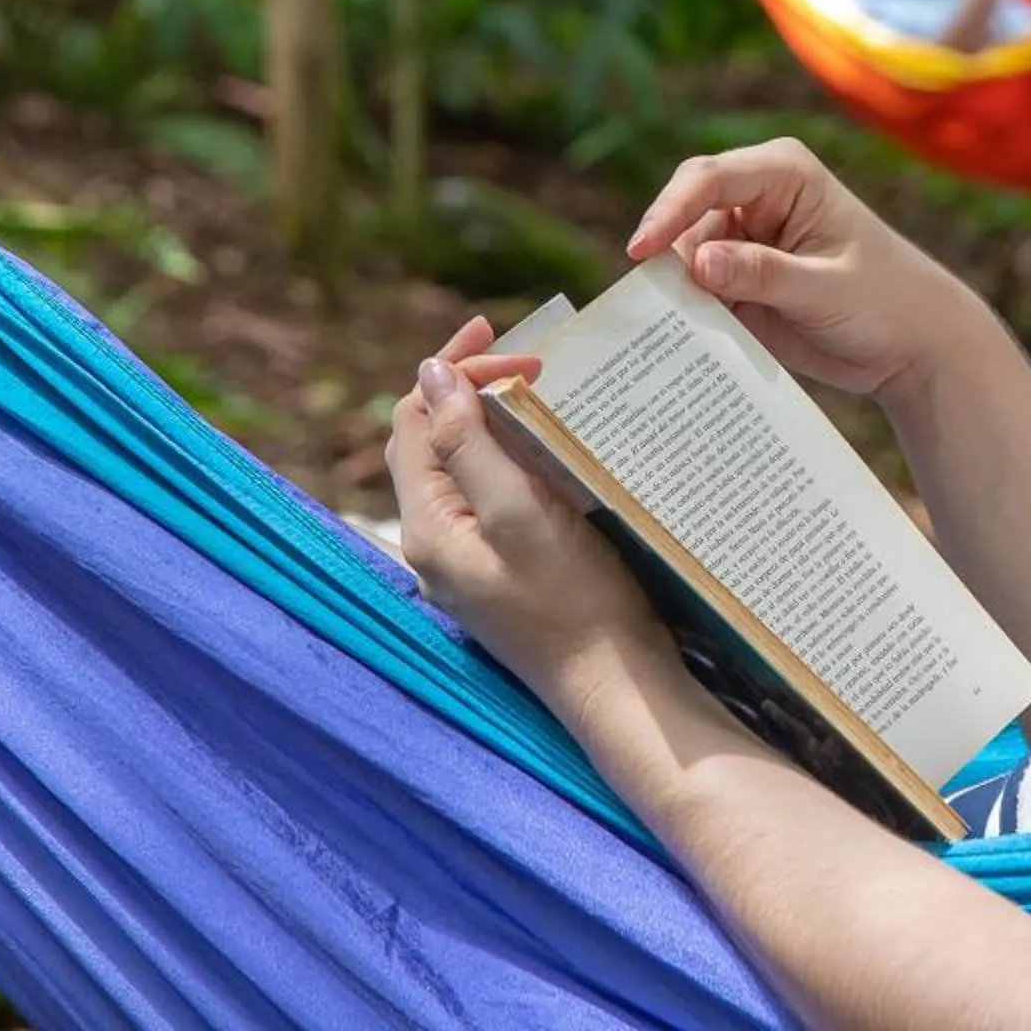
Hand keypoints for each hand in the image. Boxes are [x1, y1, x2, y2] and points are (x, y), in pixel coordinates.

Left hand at [385, 316, 673, 701]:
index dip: (453, 372)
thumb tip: (430, 374)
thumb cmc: (575, 602)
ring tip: (539, 385)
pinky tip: (551, 443)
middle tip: (530, 355)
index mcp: (427, 527)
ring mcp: (467, 559)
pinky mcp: (501, 569)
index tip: (511, 344)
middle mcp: (434, 544)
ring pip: (462, 464)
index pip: (414, 421)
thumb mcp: (520, 512)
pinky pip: (491, 493)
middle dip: (470, 386)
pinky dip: (513, 453)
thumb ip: (468, 443)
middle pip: (432, 439)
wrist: (616, 687)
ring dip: (494, 418)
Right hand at [627, 139, 1002, 404]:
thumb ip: (763, 274)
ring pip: (684, 257)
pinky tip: (682, 339)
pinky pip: (695, 291)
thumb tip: (698, 261)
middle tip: (652, 302)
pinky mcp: (738, 279)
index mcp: (784, 174)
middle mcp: (756, 198)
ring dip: (676, 291)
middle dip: (666, 253)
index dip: (669, 211)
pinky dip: (687, 313)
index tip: (642, 251)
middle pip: (686, 214)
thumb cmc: (885, 302)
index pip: (709, 179)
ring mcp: (744, 239)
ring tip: (673, 330)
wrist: (913, 345)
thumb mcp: (826, 290)